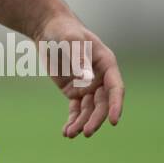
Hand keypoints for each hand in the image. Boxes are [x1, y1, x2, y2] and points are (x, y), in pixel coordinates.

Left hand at [35, 12, 124, 138]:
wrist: (47, 29)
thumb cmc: (63, 30)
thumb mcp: (70, 40)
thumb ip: (79, 57)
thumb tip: (88, 79)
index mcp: (107, 64)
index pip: (115, 88)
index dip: (116, 105)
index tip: (113, 121)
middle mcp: (100, 78)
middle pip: (102, 104)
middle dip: (95, 119)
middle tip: (86, 132)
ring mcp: (87, 86)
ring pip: (89, 110)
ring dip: (82, 123)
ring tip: (71, 134)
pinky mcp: (73, 91)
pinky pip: (76, 109)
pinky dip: (72, 120)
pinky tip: (66, 131)